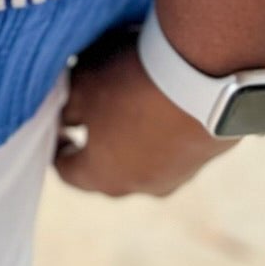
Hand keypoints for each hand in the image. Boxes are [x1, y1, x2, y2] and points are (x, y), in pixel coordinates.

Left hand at [53, 27, 228, 197]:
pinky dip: (166, 128)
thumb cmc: (132, 82)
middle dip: (96, 145)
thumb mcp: (81, 84)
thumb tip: (66, 115)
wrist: (206, 78)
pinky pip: (176, 146)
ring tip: (131, 103)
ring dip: (135, 138)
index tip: (56, 128)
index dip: (57, 147)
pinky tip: (165, 100)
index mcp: (102, 176)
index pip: (68, 172)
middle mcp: (140, 186)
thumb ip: (68, 106)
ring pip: (145, 160)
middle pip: (107, 171)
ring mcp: (178, 175)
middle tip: (90, 117)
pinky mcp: (207, 156)